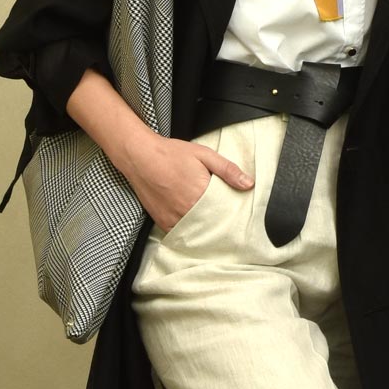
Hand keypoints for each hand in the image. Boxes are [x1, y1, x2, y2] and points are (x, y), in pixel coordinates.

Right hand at [124, 135, 253, 231]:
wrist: (140, 156)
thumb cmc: (172, 153)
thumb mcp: (204, 155)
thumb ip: (228, 170)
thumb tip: (249, 184)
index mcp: (201, 193)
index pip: (225, 212)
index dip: (234, 215)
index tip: (242, 218)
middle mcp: (187, 210)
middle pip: (212, 225)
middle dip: (222, 225)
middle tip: (233, 227)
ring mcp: (173, 218)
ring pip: (197, 232)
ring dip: (207, 230)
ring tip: (217, 230)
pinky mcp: (163, 222)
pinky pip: (181, 234)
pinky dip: (190, 233)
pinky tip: (197, 229)